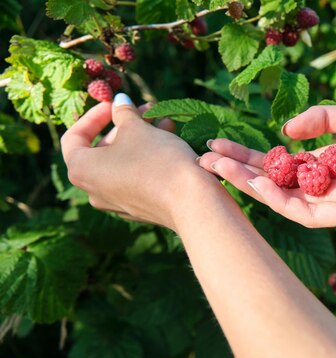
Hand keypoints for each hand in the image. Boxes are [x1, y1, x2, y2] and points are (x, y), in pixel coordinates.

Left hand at [61, 95, 219, 229]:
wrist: (191, 202)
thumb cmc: (156, 161)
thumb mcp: (137, 129)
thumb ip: (123, 112)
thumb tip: (119, 102)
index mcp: (81, 170)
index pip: (74, 137)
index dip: (94, 115)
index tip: (115, 104)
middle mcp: (94, 191)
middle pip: (102, 150)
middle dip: (125, 126)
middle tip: (146, 111)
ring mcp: (117, 203)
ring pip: (123, 163)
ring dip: (141, 140)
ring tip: (165, 123)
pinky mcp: (140, 209)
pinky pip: (137, 178)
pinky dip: (149, 159)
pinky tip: (170, 144)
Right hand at [198, 100, 335, 226]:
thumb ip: (329, 118)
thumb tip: (288, 128)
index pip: (284, 161)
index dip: (252, 154)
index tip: (221, 143)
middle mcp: (333, 184)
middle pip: (277, 181)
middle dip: (240, 170)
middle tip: (204, 156)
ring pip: (284, 200)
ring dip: (248, 185)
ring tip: (215, 167)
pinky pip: (306, 213)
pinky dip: (276, 200)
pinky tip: (250, 183)